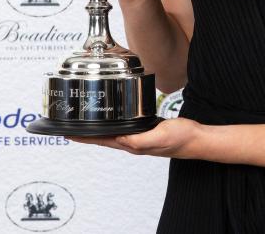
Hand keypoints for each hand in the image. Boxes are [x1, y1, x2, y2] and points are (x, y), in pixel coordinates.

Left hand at [68, 118, 204, 158]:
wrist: (197, 139)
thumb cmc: (181, 139)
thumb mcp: (160, 136)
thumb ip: (140, 139)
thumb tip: (121, 138)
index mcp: (132, 144)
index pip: (102, 140)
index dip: (84, 137)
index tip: (67, 133)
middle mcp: (132, 142)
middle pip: (103, 138)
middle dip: (86, 134)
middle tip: (69, 127)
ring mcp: (139, 137)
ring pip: (112, 133)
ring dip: (98, 130)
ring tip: (85, 123)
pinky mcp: (146, 130)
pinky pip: (124, 128)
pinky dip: (114, 124)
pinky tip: (113, 120)